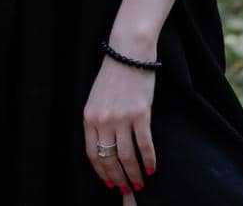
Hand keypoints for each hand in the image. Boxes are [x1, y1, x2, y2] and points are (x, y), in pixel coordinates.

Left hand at [82, 49, 156, 193]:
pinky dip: (149, 159)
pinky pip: (145, 144)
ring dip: (134, 174)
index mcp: (89, 117)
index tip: (109, 182)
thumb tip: (106, 146)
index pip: (92, 154)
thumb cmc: (114, 74)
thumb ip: (98, 121)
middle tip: (127, 189)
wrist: (128, 52)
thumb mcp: (96, 98)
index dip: (101, 172)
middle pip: (109, 159)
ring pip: (127, 156)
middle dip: (118, 178)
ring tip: (140, 184)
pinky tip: (152, 168)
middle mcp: (103, 121)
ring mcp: (122, 118)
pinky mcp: (141, 114)